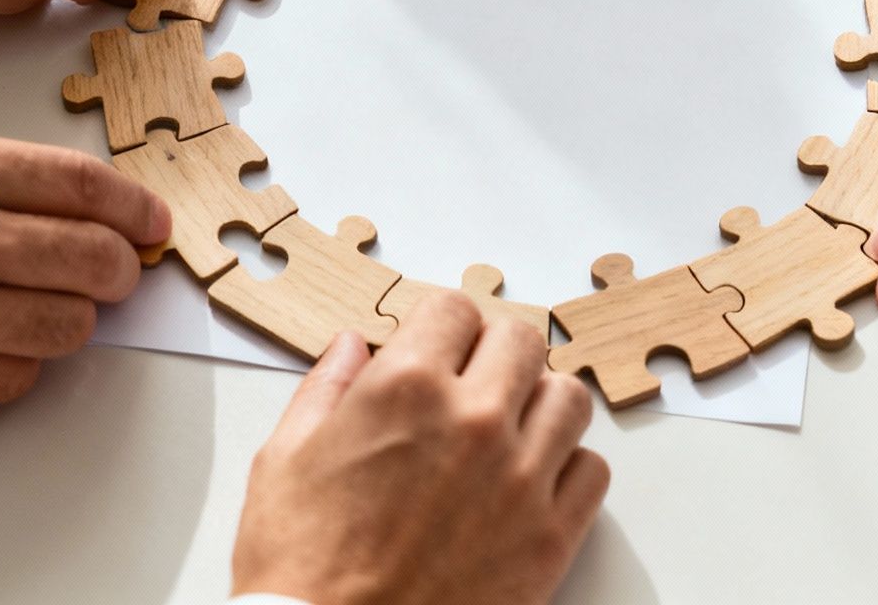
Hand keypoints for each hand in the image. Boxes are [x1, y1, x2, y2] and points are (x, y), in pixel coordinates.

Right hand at [0, 131, 168, 464]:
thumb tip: (34, 197)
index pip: (82, 185)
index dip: (133, 209)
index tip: (152, 224)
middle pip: (96, 261)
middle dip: (119, 271)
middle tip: (113, 276)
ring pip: (69, 328)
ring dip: (68, 322)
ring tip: (35, 312)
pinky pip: (16, 381)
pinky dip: (16, 368)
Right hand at [232, 297, 608, 604]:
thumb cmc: (302, 569)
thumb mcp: (285, 459)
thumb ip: (326, 389)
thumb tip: (352, 348)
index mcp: (405, 389)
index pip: (454, 308)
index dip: (439, 326)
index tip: (435, 347)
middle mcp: (474, 421)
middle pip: (521, 339)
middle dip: (492, 352)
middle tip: (470, 382)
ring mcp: (520, 478)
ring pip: (569, 397)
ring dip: (539, 403)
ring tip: (508, 428)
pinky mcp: (550, 537)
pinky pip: (592, 470)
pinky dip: (567, 467)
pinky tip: (529, 480)